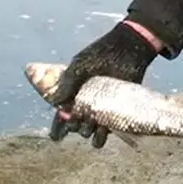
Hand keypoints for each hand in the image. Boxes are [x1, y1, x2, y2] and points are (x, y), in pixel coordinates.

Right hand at [47, 20, 161, 147]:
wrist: (127, 48)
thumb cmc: (101, 53)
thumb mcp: (79, 65)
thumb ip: (67, 83)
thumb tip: (55, 103)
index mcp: (73, 95)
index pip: (61, 117)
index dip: (57, 128)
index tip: (57, 135)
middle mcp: (86, 105)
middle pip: (74, 126)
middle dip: (74, 126)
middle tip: (78, 117)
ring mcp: (102, 109)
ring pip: (89, 132)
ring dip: (88, 132)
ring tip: (91, 121)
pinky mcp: (118, 111)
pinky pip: (109, 131)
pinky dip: (104, 135)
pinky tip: (103, 130)